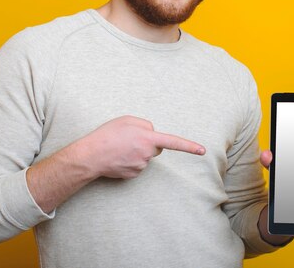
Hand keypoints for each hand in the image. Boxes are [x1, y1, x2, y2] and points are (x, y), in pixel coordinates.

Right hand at [80, 115, 205, 178]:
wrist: (91, 155)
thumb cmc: (108, 134)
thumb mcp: (127, 119)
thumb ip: (145, 124)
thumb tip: (152, 134)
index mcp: (148, 138)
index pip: (173, 142)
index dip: (189, 146)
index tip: (202, 151)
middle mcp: (147, 154)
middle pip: (156, 147)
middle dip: (148, 143)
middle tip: (129, 139)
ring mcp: (141, 166)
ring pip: (145, 157)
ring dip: (136, 151)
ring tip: (119, 148)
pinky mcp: (133, 175)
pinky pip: (137, 165)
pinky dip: (129, 161)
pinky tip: (118, 157)